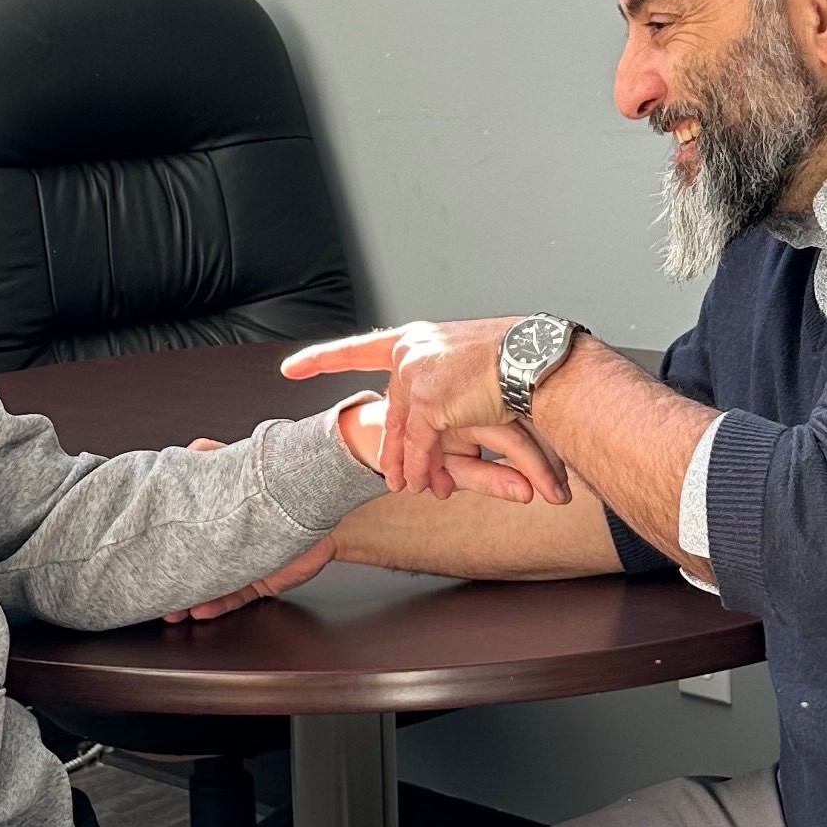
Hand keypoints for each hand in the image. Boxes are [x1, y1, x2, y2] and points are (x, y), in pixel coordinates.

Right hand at [163, 435, 332, 617]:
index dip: (166, 550)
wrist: (322, 504)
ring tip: (176, 609)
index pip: (184, 539)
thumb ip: (212, 456)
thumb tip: (190, 450)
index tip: (147, 558)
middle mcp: (226, 546)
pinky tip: (203, 609)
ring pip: (211, 589)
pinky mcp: (261, 582)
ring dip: (191, 600)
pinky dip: (219, 604)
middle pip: (194, 569)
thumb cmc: (281, 484)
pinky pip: (237, 596)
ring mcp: (242, 566)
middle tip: (157, 594)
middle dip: (174, 584)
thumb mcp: (239, 464)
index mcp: (214, 521)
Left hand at [286, 325, 567, 501]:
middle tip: (389, 476)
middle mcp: (409, 354)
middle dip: (393, 449)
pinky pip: (417, 445)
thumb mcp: (467, 362)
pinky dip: (418, 468)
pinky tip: (420, 485)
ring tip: (405, 488)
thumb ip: (441, 380)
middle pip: (390, 410)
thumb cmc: (516, 358)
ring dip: (405, 465)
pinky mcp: (428, 403)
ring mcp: (415, 377)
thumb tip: (434, 406)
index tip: (289, 368)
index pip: (358, 349)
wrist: (536, 358)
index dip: (320, 360)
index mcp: (415, 339)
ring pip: (402, 432)